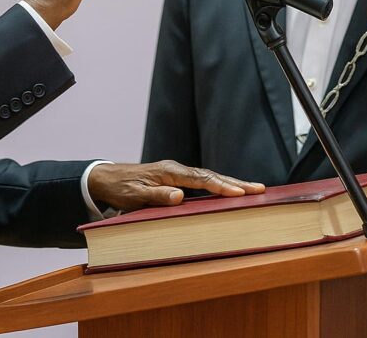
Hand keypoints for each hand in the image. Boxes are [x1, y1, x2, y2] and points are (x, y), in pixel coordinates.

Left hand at [86, 160, 264, 211]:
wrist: (106, 178)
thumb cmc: (120, 188)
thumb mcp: (134, 196)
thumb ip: (157, 196)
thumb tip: (180, 197)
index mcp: (169, 172)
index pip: (201, 179)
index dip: (221, 186)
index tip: (240, 193)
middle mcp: (176, 170)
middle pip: (211, 175)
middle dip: (236, 182)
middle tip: (260, 188)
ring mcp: (177, 173)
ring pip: (209, 177)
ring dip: (231, 183)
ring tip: (253, 190)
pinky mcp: (176, 179)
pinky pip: (202, 181)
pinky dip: (219, 185)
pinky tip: (230, 191)